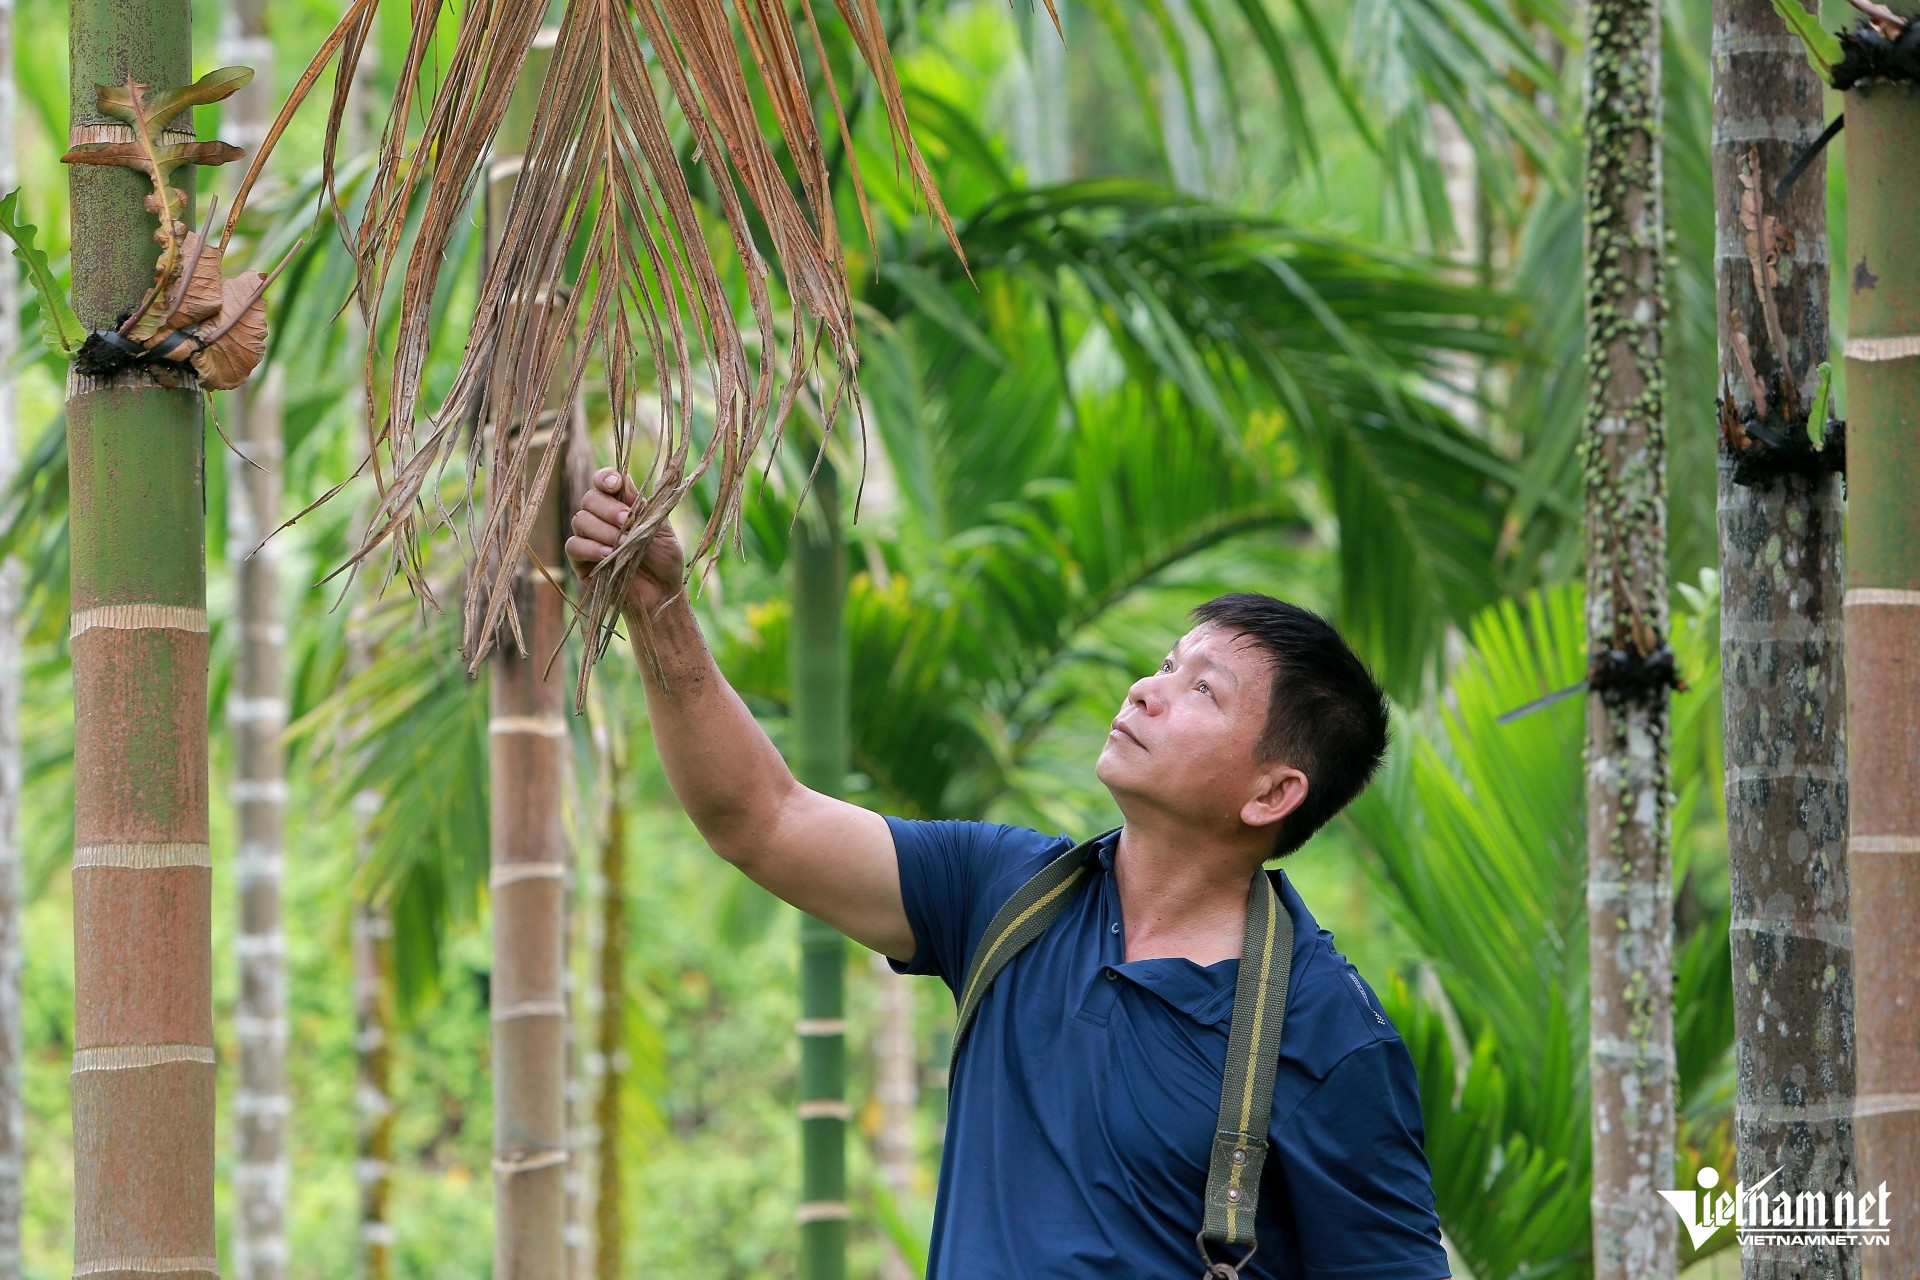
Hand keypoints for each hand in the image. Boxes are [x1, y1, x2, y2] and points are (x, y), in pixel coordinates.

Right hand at [566, 468, 685, 617]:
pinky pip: (574, 545)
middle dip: (608, 508)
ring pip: (580, 520)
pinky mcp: (580, 561)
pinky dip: (591, 548)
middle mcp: (600, 518)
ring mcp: (588, 538)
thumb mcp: (660, 528)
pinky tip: (609, 555)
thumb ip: (642, 505)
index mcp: (620, 505)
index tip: (615, 485)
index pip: (603, 482)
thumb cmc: (664, 559)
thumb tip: (624, 479)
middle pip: (589, 498)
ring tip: (624, 543)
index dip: (604, 478)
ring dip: (603, 530)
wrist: (662, 592)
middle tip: (628, 520)